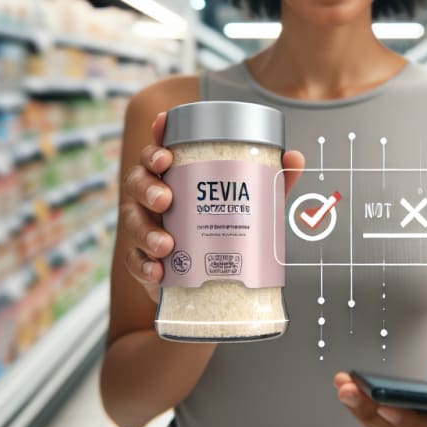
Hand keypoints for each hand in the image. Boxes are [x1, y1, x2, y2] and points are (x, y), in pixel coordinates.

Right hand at [120, 111, 304, 301]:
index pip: (159, 152)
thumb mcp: (252, 204)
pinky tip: (158, 271)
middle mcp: (154, 196)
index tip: (165, 145)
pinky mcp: (142, 262)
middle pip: (137, 180)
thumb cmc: (228, 228)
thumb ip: (271, 182)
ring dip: (146, 231)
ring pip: (132, 221)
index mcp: (176, 176)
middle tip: (166, 198)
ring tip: (167, 245)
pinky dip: (144, 266)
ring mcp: (144, 227)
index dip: (156, 143)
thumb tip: (295, 157)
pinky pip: (134, 261)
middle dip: (148, 186)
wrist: (214, 284)